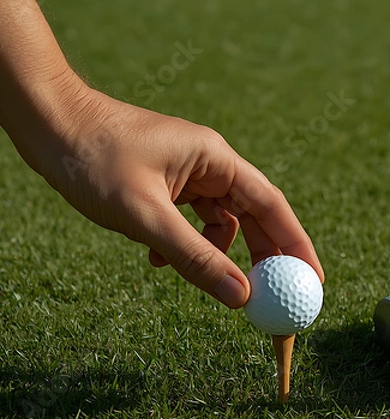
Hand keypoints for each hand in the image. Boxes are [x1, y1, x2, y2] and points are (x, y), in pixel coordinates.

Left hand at [32, 86, 323, 307]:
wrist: (46, 121)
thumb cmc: (92, 158)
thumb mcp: (146, 216)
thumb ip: (195, 258)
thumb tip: (241, 297)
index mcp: (216, 159)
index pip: (273, 206)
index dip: (297, 245)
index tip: (314, 279)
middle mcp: (210, 164)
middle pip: (253, 216)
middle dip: (262, 257)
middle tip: (273, 296)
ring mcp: (188, 174)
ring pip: (220, 223)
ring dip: (213, 254)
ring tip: (194, 276)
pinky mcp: (168, 185)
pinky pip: (190, 222)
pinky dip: (183, 245)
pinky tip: (156, 259)